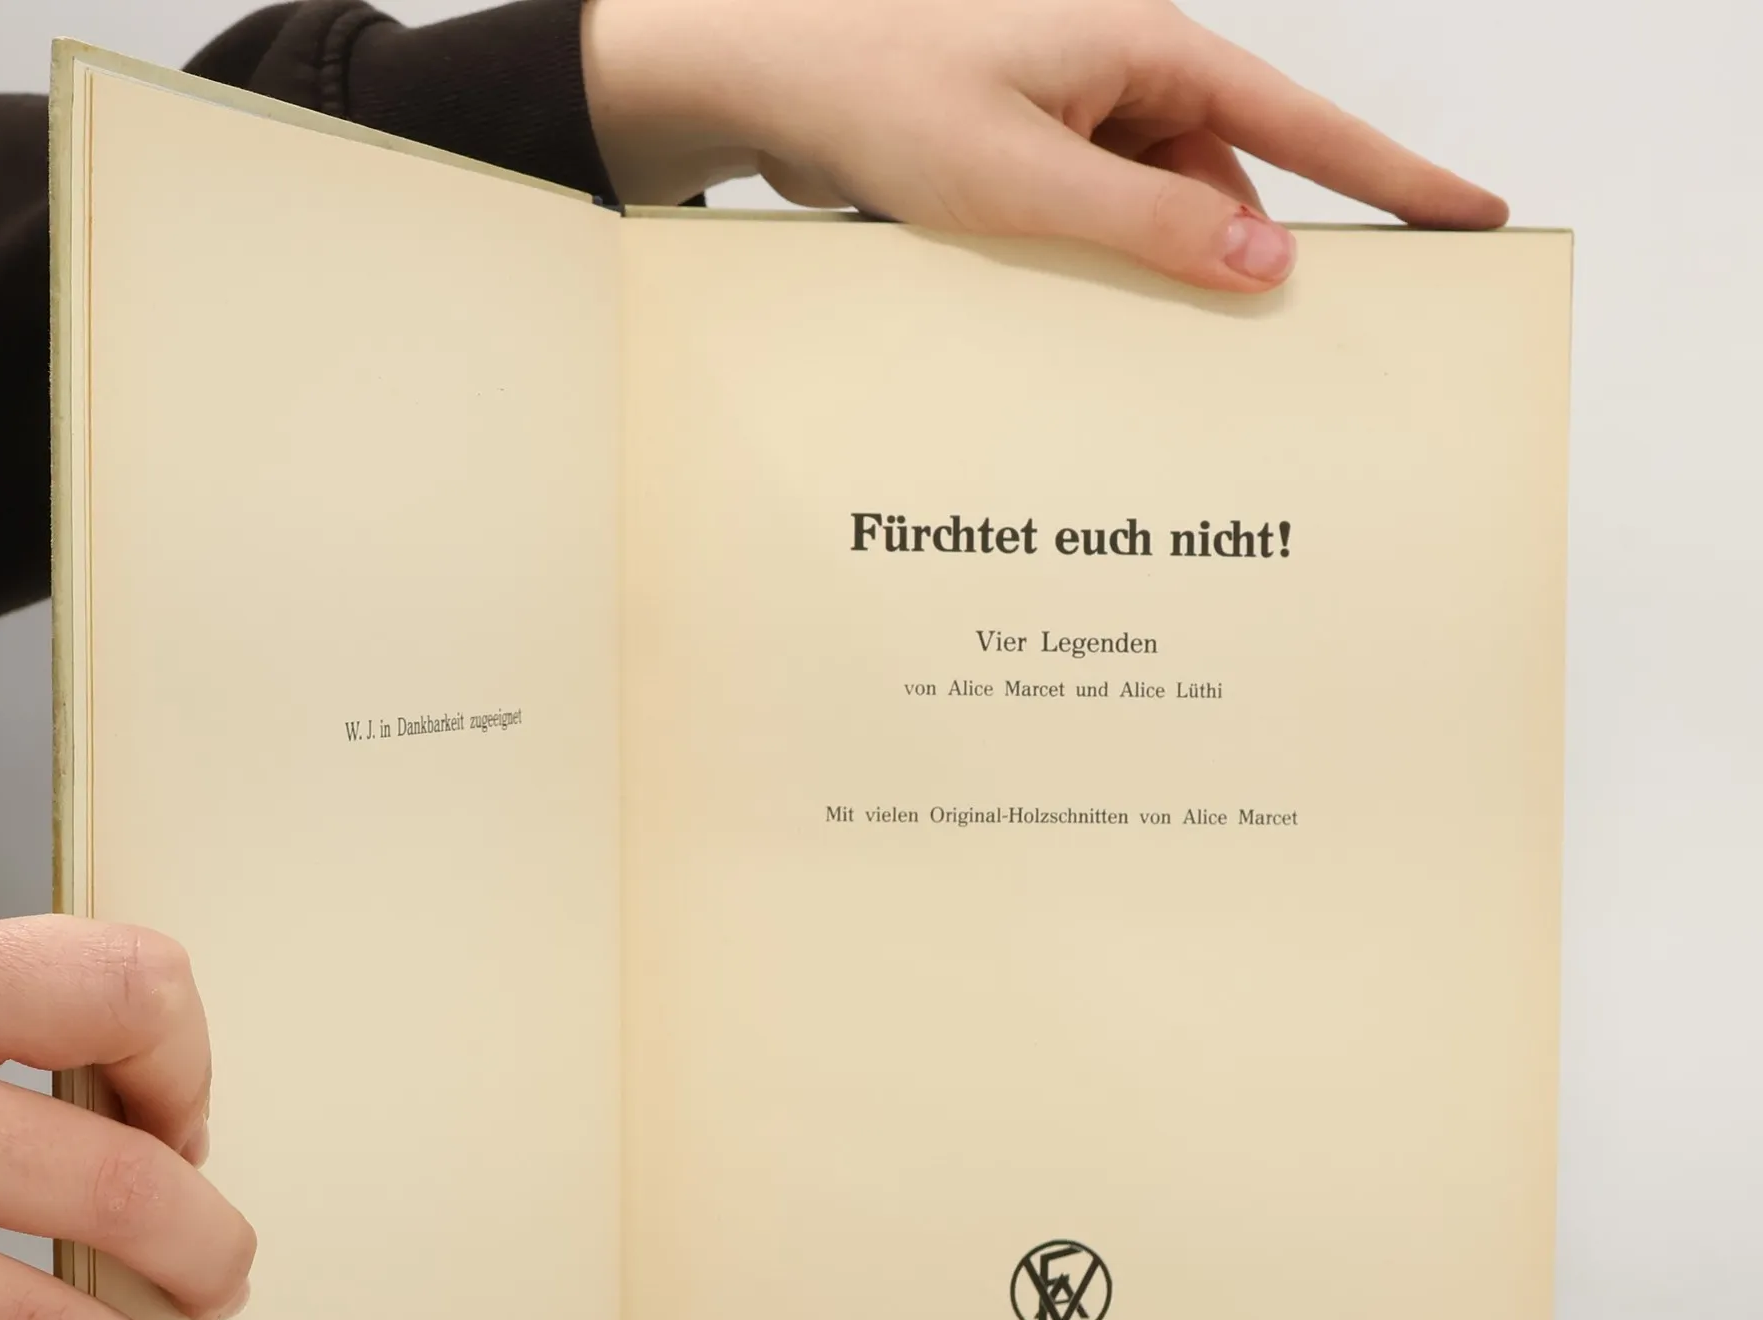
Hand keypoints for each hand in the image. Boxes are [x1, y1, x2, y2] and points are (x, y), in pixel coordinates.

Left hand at [582, 0, 1506, 290]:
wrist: (767, 81)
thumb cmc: (880, 96)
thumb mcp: (1026, 176)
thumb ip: (1152, 222)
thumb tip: (1266, 256)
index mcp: (1145, 51)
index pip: (1301, 123)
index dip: (1391, 176)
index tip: (1471, 215)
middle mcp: (1121, 77)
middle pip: (1226, 182)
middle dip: (1242, 260)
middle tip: (1287, 347)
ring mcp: (1074, 119)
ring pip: (1155, 214)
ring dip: (1151, 278)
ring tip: (1129, 342)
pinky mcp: (1029, 157)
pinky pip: (1094, 223)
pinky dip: (1095, 272)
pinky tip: (1071, 319)